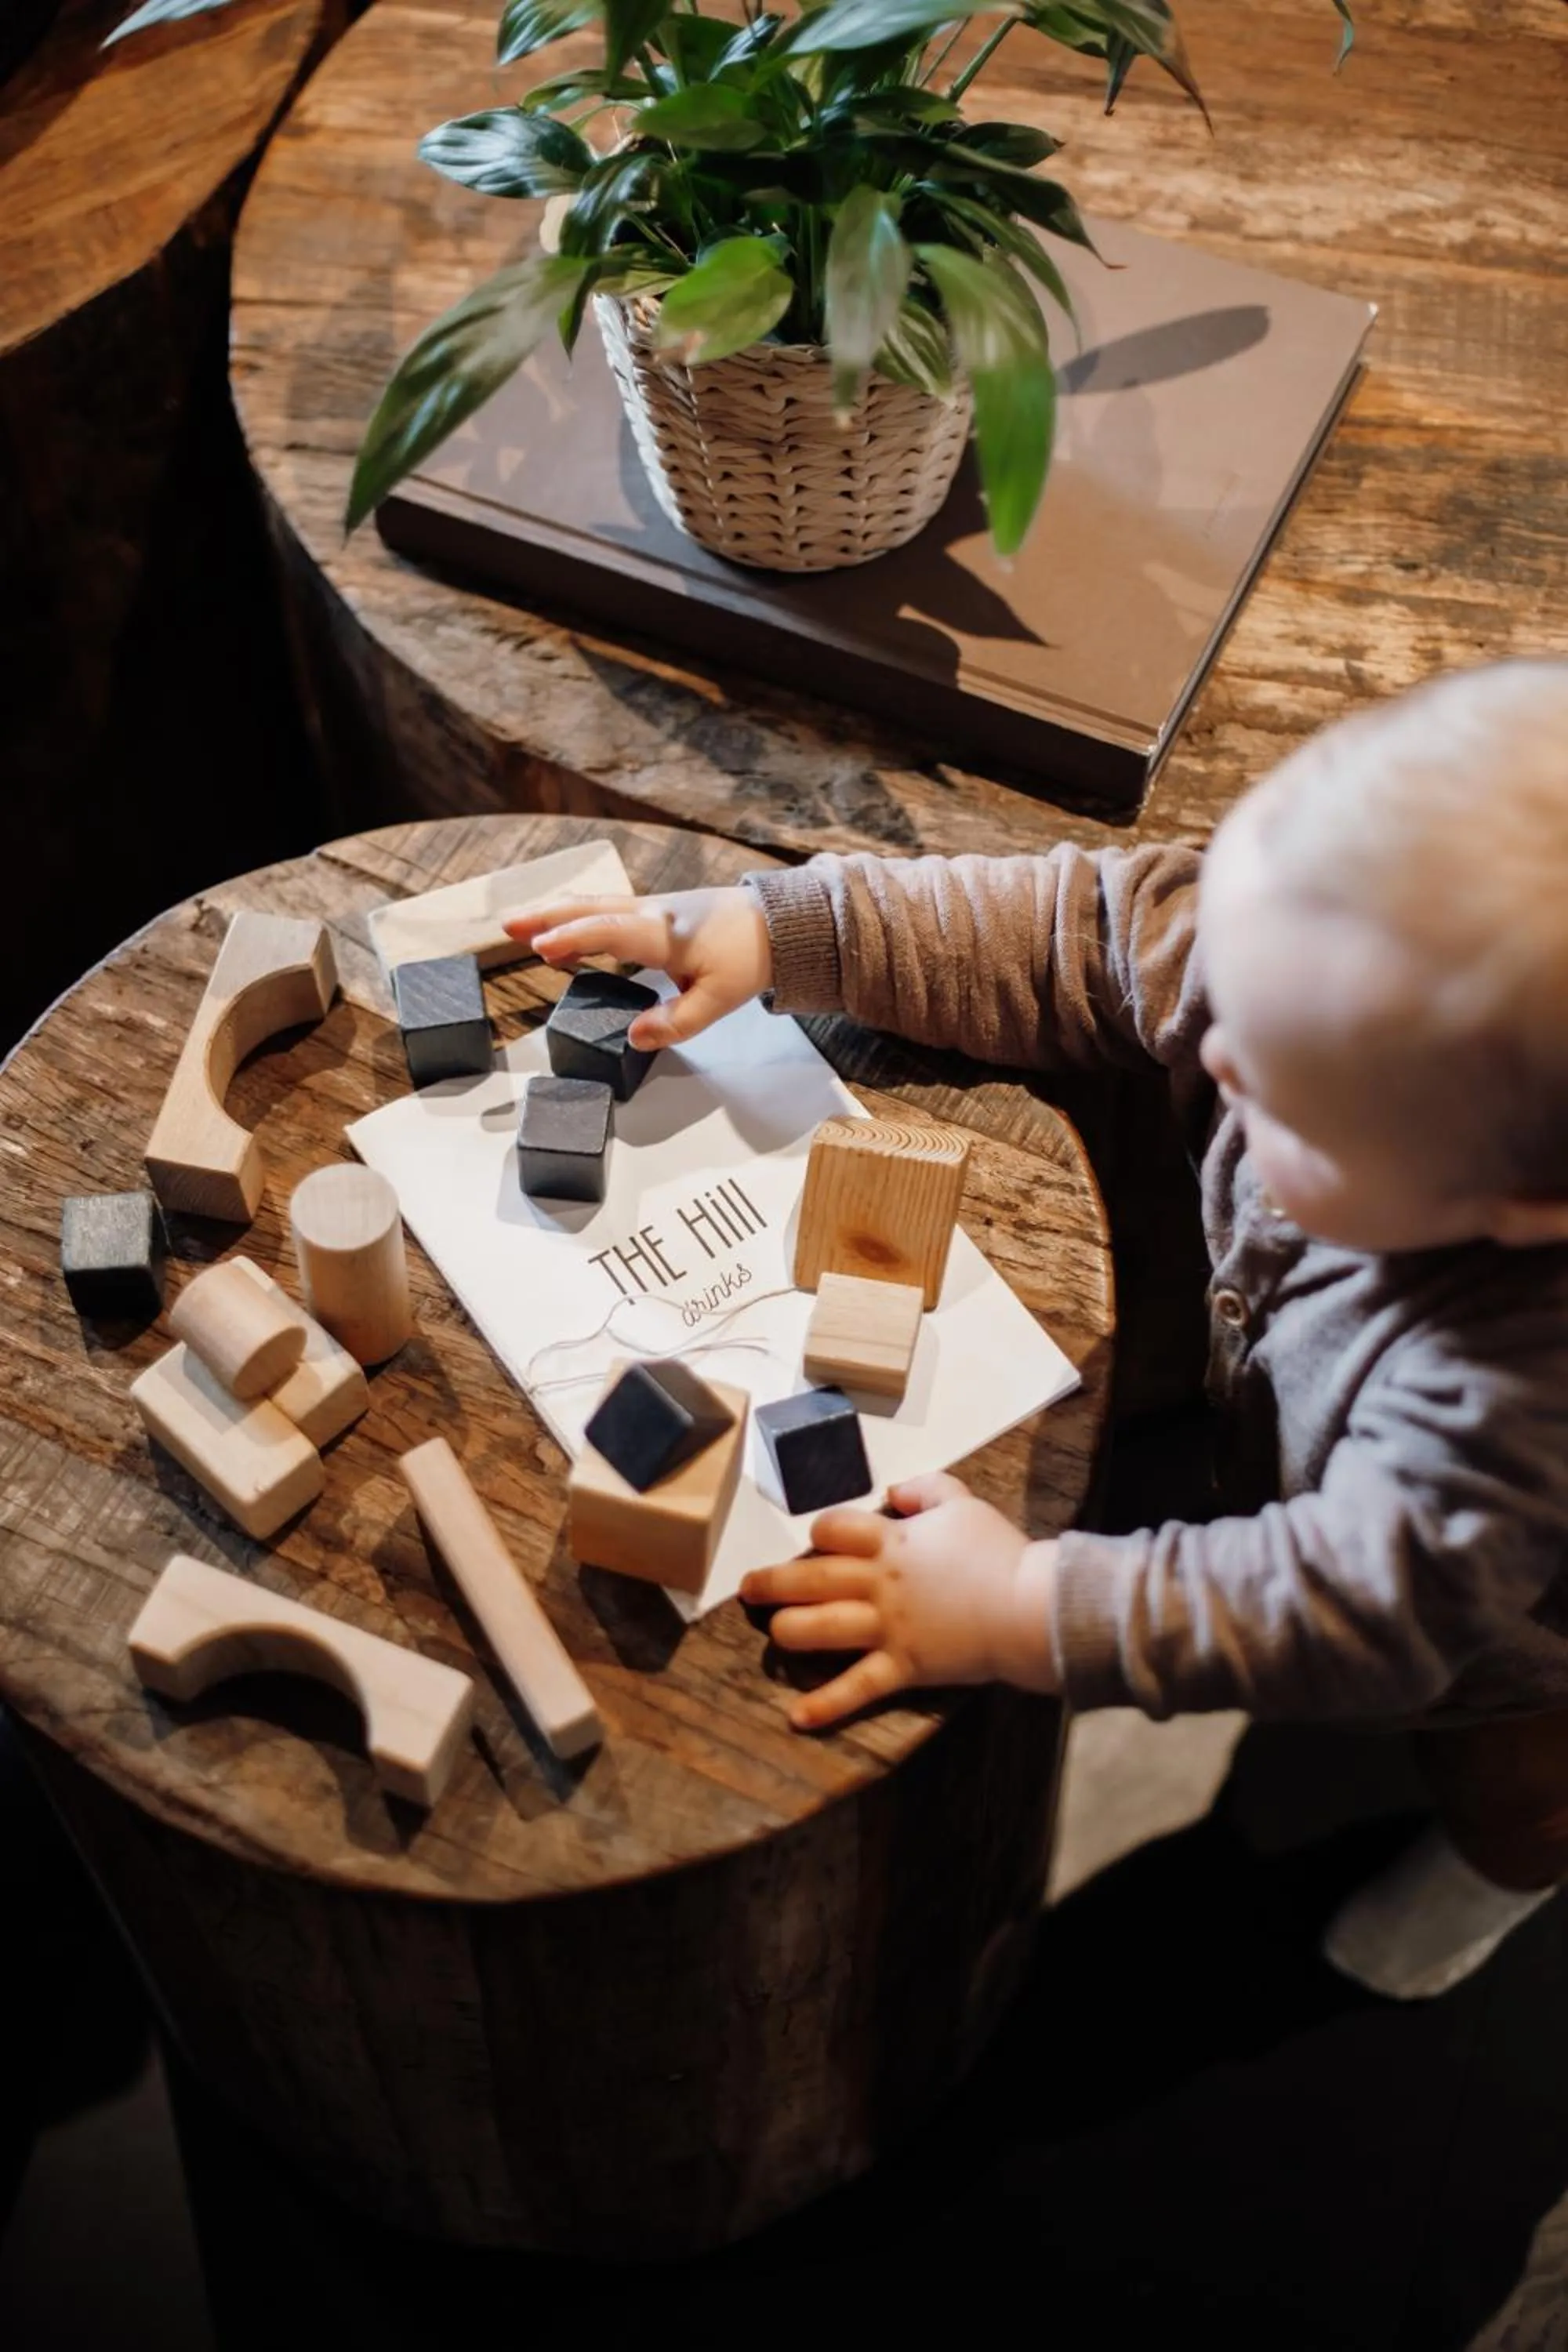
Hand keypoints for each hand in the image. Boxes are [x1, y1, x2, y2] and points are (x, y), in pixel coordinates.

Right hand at [502, 886, 772, 1049]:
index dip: (574, 939)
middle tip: (509, 926)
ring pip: (597, 906)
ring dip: (558, 915)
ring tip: (523, 928)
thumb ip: (676, 1022)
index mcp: (665, 935)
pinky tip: (567, 933)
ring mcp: (653, 909)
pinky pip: (608, 910)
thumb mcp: (719, 1000)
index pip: (610, 932)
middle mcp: (653, 914)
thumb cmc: (749, 957)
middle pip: (592, 909)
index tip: (541, 947)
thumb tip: (634, 1036)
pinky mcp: (656, 913)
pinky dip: (580, 918)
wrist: (779, 925)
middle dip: (548, 917)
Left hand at [740, 1471, 1059, 1731]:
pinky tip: (797, 1717)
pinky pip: (857, 1688)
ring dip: (788, 1631)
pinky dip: (826, 1705)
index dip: (819, 1532)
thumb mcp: (963, 1502)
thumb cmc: (999, 1552)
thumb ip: (925, 1488)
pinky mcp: (902, 1667)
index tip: (818, 1540)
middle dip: (771, 1583)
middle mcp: (878, 1584)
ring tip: (774, 1633)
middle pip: (809, 1578)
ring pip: (819, 1629)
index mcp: (891, 1541)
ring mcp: (887, 1628)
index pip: (833, 1529)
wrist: (1030, 1607)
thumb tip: (892, 1491)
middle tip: (749, 1589)